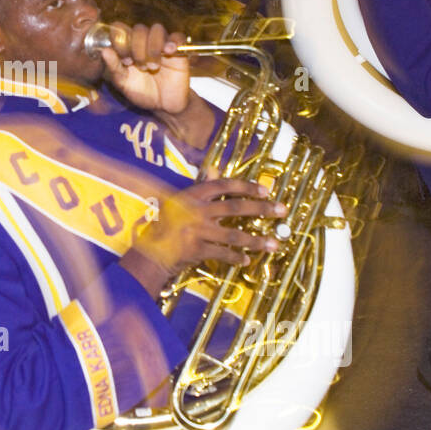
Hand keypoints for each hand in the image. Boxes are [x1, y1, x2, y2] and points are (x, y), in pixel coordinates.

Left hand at [98, 22, 191, 114]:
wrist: (164, 106)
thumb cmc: (142, 92)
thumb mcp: (124, 83)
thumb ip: (114, 67)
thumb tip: (104, 51)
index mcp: (128, 48)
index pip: (121, 29)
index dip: (121, 41)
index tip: (125, 61)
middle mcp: (144, 43)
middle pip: (139, 29)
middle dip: (137, 48)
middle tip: (139, 66)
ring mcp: (161, 45)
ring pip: (156, 29)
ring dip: (152, 47)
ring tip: (153, 67)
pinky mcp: (178, 50)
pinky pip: (177, 36)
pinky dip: (173, 41)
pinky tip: (169, 52)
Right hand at [123, 178, 287, 290]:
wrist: (149, 252)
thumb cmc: (164, 225)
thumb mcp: (178, 201)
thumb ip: (199, 187)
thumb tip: (215, 169)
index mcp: (192, 196)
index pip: (223, 186)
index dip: (246, 186)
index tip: (265, 190)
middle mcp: (196, 212)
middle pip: (234, 208)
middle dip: (261, 209)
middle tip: (281, 210)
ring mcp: (197, 232)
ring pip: (234, 235)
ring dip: (256, 240)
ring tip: (274, 243)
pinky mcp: (197, 250)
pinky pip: (223, 254)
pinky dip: (236, 257)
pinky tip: (247, 259)